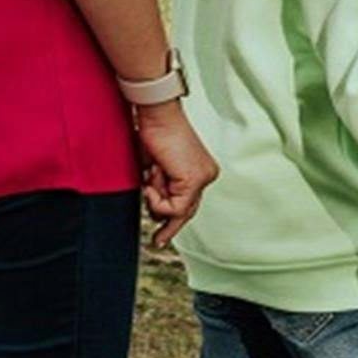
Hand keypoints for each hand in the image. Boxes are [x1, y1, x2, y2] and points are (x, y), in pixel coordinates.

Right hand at [135, 101, 219, 246]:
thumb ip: (161, 189)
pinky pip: (173, 208)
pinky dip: (157, 199)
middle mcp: (206, 175)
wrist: (157, 115)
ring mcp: (203, 179)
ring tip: (152, 173)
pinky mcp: (194, 181)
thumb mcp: (156, 169)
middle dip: (170, 226)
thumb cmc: (153, 134)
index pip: (188, 202)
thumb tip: (157, 213)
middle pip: (187, 212)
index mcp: (201, 171)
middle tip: (158, 241)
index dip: (172, 216)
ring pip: (178, 212)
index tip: (159, 232)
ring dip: (156, 198)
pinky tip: (151, 179)